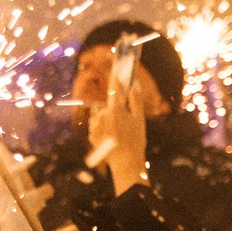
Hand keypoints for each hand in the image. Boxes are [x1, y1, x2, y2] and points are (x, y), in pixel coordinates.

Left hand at [89, 69, 156, 195]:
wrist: (125, 163)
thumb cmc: (136, 141)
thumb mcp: (139, 119)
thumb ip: (135, 100)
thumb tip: (134, 83)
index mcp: (115, 110)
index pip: (115, 88)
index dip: (116, 77)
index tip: (115, 67)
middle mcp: (102, 115)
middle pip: (108, 105)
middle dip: (115, 110)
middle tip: (125, 124)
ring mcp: (95, 125)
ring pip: (101, 116)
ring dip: (107, 120)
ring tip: (118, 134)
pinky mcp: (91, 135)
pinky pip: (96, 127)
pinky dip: (103, 130)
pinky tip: (111, 139)